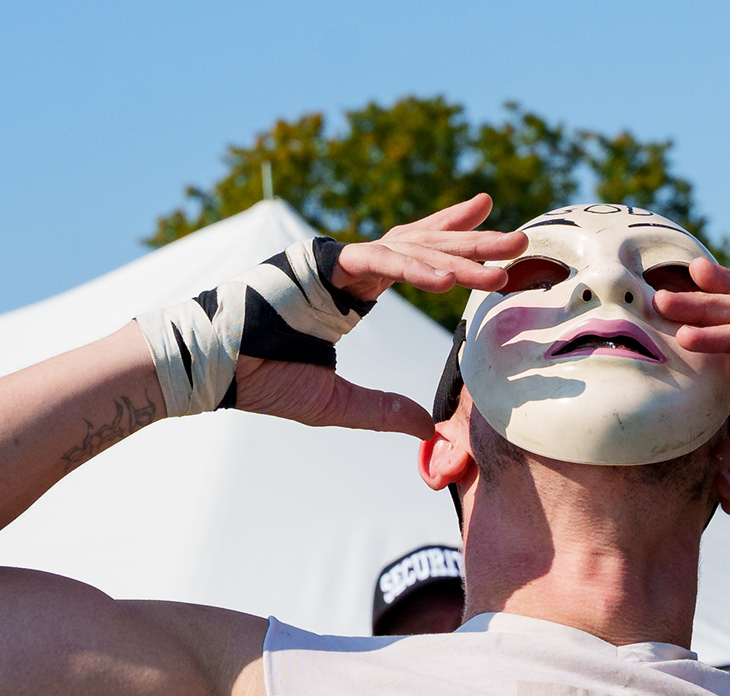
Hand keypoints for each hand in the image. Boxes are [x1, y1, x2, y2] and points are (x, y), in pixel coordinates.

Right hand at [228, 195, 527, 437]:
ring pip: (408, 248)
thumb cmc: (261, 380)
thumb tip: (430, 431)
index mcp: (350, 292)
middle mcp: (345, 269)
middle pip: (422, 246)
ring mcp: (330, 262)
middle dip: (473, 242)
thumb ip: (384, 411)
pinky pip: (376, 261)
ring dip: (457, 254)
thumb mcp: (338, 404)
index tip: (491, 230)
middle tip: (521, 240)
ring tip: (502, 259)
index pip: (413, 257)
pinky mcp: (315, 264)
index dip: (452, 244)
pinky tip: (449, 280)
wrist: (208, 371)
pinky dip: (412, 269)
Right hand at [329, 193, 527, 302]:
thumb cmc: (372, 262)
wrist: (321, 273)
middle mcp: (404, 241)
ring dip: (460, 266)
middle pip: (448, 245)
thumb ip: (451, 228)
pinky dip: (418, 272)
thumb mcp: (414, 251)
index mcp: (418, 243)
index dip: (488, 239)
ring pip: (426, 258)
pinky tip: (444, 281)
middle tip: (519, 243)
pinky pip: (391, 267)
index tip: (521, 240)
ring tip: (493, 276)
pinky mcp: (359, 261)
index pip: (457, 240)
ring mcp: (382, 250)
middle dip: (485, 244)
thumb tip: (486, 199)